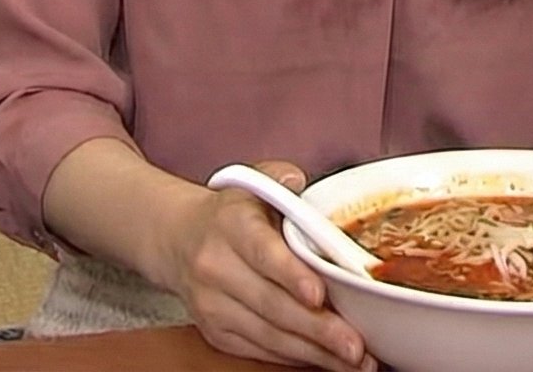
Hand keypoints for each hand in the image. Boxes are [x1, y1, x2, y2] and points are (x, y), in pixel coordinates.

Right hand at [153, 159, 372, 371]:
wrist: (176, 239)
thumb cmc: (229, 215)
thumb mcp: (250, 184)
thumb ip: (277, 179)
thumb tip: (297, 180)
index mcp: (230, 224)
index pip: (262, 252)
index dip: (291, 275)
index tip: (319, 294)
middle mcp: (215, 266)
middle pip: (271, 304)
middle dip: (318, 328)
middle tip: (356, 345)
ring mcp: (212, 304)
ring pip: (268, 335)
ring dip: (314, 351)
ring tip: (353, 359)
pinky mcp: (214, 332)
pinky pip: (260, 350)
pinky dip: (295, 357)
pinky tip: (325, 358)